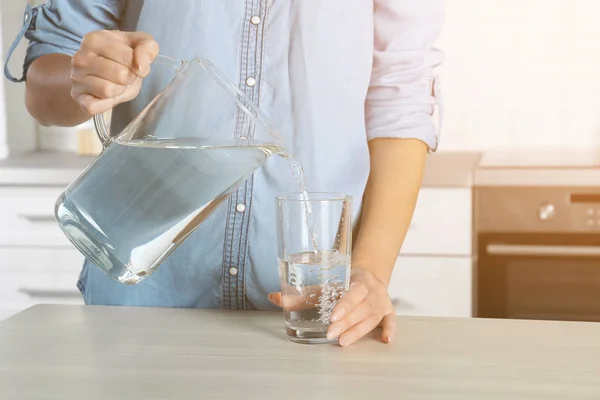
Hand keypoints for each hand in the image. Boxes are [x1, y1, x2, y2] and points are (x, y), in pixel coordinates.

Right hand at [70, 30, 158, 114]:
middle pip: (120, 74)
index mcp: (95, 39)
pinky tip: (106, 96)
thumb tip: (141, 66)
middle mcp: (80, 57)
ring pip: (108, 90)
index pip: (129, 57)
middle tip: (125, 76)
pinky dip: (107, 104)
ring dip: (119, 90)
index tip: (133, 64)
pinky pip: (95, 106)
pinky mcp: (77, 98)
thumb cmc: (122, 58)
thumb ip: (147, 47)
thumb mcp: (139, 45)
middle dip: (129, 78)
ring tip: (116, 84)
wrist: (103, 75)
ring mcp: (76, 78)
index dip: (138, 65)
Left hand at [268, 267, 395, 346]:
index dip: (345, 304)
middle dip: (346, 321)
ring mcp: (382, 301)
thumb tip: (273, 297)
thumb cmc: (343, 283)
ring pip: (372, 317)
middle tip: (330, 333)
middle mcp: (372, 290)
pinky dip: (390, 329)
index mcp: (358, 279)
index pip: (353, 292)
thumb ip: (301, 294)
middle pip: (361, 307)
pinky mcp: (388, 311)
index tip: (333, 316)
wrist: (368, 275)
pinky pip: (392, 320)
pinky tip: (386, 339)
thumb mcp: (325, 285)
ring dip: (358, 330)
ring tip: (342, 341)